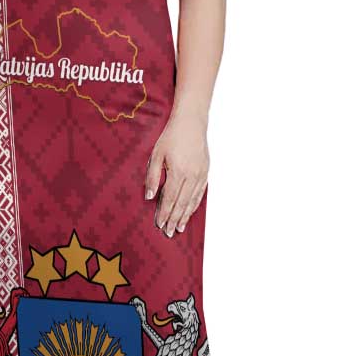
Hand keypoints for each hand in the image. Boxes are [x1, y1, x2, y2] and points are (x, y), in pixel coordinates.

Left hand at [145, 113, 209, 236]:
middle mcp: (192, 176)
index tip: (159, 224)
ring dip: (185, 216)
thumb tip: (150, 197)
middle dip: (174, 219)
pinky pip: (200, 194)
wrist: (191, 123)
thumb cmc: (171, 137)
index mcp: (178, 172)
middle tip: (168, 233)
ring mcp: (201, 175)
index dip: (164, 213)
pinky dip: (194, 205)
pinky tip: (189, 212)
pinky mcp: (206, 172)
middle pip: (182, 203)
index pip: (170, 199)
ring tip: (178, 228)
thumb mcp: (156, 155)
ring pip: (192, 201)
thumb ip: (152, 177)